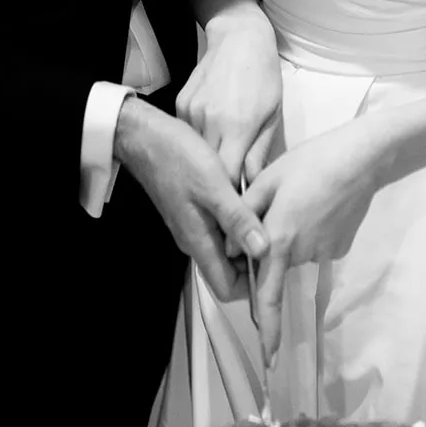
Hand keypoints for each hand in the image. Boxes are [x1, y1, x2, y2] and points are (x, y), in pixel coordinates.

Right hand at [114, 97, 267, 299]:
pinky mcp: (195, 210)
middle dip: (255, 262)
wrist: (145, 137)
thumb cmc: (176, 157)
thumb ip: (237, 219)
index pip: (228, 289)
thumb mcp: (213, 185)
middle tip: (280, 239)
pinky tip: (252, 203)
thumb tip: (263, 250)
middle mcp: (195, 240)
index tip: (276, 266)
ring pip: (227, 248)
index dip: (253, 286)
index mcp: (198, 241)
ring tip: (271, 220)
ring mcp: (194, 225)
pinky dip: (238, 223)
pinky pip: (221, 228)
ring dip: (248, 240)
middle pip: (230, 271)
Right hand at [176, 12, 282, 186]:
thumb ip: (259, 153)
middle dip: (219, 186)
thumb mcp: (272, 116)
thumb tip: (252, 185)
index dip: (234, 197)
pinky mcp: (181, 104)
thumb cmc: (263, 76)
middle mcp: (209, 122)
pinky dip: (197, 142)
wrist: (238, 38)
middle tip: (230, 199)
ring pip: (195, 154)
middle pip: (208, 170)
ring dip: (206, 164)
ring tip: (217, 171)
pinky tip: (208, 137)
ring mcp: (191, 112)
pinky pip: (188, 134)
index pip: (229, 179)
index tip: (241, 207)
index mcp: (237, 127)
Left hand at [241, 120, 381, 364]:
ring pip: (298, 251)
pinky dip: (314, 229)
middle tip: (284, 202)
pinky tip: (321, 203)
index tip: (269, 359)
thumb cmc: (310, 162)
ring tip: (304, 196)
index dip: (267, 330)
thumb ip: (244, 215)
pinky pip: (318, 244)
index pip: (268, 296)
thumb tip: (230, 248)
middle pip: (278, 261)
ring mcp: (326, 252)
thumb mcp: (268, 180)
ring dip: (295, 233)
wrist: (361, 158)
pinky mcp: (341, 246)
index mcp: (279, 240)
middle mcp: (302, 253)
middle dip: (275, 245)